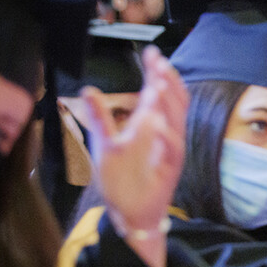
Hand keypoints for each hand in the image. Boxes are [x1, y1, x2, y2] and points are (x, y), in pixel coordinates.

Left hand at [85, 47, 187, 266]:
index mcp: (150, 125)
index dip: (158, 73)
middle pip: (174, 101)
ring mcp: (169, 151)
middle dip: (168, 81)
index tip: (153, 53)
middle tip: (159, 63)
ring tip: (158, 85)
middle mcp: (164, 134)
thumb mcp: (104, 144)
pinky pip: (173, 150)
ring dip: (169, 103)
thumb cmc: (121, 180)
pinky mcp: (170, 169)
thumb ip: (100, 118)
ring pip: (177, 121)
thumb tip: (88, 89)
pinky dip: (166, 136)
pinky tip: (156, 123)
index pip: (158, 93)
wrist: (129, 213)